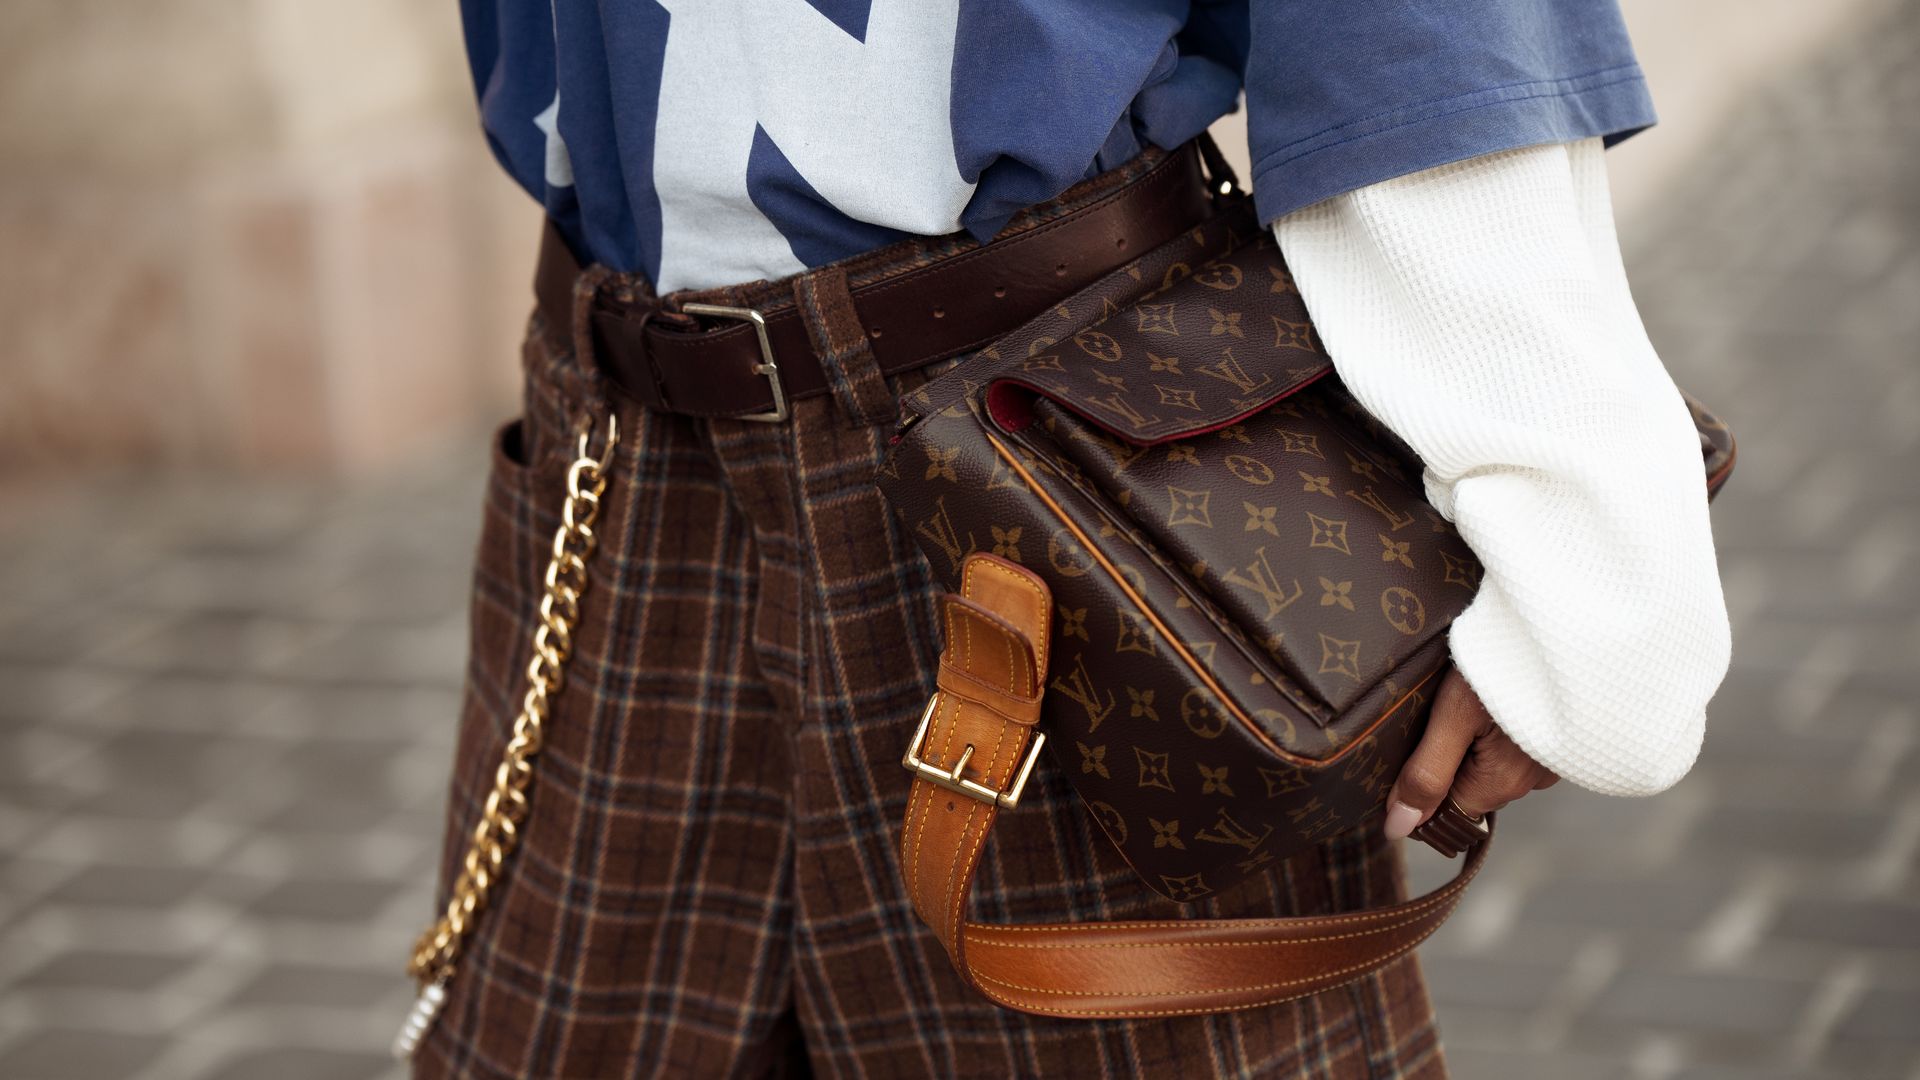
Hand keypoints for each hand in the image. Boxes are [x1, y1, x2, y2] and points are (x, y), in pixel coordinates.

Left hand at [1383, 667, 1557, 838]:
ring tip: (1460, 700)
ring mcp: (1548, 757)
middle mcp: (1533, 779)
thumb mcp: (1453, 715)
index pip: (1448, 814)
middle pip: (1469, 789)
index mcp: (1504, 783)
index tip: (1403, 758)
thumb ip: (1426, 774)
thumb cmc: (1502, 663)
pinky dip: (1493, 728)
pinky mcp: (1555, 732)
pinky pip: (1514, 745)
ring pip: (1491, 766)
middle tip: (1430, 716)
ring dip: (1470, 742)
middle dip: (1445, 762)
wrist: (1556, 623)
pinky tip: (1485, 697)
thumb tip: (1397, 828)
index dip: (1419, 795)